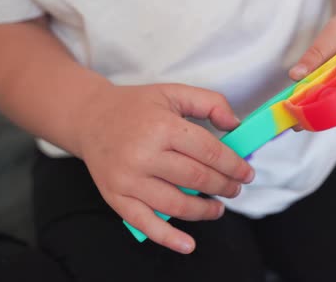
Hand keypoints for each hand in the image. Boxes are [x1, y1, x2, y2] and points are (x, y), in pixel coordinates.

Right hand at [73, 84, 253, 253]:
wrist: (89, 118)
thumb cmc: (137, 106)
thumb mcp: (174, 92)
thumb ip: (210, 102)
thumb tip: (236, 125)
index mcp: (162, 127)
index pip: (209, 151)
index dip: (233, 165)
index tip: (246, 173)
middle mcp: (144, 154)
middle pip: (197, 179)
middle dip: (224, 187)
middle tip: (235, 189)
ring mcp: (128, 179)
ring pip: (176, 204)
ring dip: (204, 211)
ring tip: (218, 208)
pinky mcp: (115, 197)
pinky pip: (145, 223)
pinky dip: (168, 238)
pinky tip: (188, 244)